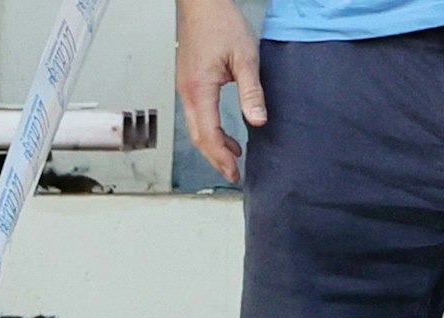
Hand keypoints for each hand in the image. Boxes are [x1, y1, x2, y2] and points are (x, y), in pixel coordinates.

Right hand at [176, 0, 264, 182]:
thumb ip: (252, 92)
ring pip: (195, 127)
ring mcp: (186, 86)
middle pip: (198, 136)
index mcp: (199, 88)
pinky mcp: (190, 82)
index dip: (222, 157)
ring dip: (213, 146)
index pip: (208, 134)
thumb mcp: (245, 58)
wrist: (203, 2)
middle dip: (215, 158)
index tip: (235, 172)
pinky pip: (197, 115)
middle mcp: (187, 91)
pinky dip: (210, 131)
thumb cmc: (221, 23)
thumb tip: (258, 121)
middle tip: (233, 174)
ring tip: (234, 158)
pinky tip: (226, 135)